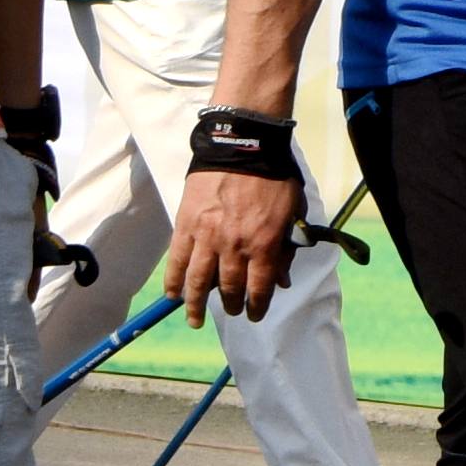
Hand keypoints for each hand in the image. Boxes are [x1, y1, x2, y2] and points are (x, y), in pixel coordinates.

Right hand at [168, 162, 301, 322]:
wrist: (244, 146)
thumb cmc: (274, 177)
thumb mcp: (293, 213)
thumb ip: (288, 248)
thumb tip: (283, 280)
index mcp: (264, 244)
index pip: (259, 288)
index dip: (257, 306)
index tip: (254, 314)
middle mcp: (235, 246)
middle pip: (229, 289)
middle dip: (232, 305)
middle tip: (232, 310)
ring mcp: (207, 237)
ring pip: (198, 282)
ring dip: (195, 304)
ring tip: (194, 318)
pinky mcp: (186, 225)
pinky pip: (177, 260)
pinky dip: (173, 280)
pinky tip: (172, 294)